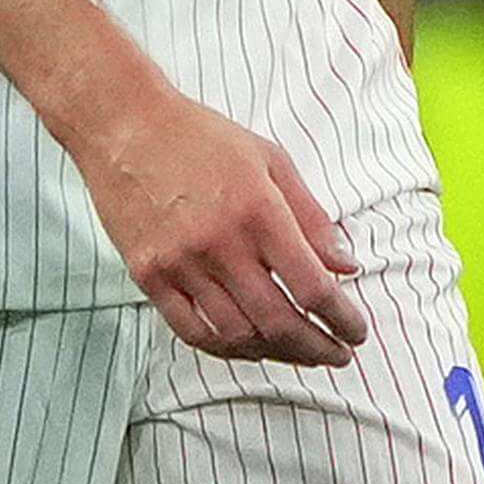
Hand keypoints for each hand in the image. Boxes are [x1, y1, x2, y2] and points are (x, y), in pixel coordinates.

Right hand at [70, 87, 369, 364]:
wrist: (126, 127)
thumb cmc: (203, 138)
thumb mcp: (273, 160)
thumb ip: (312, 216)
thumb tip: (347, 264)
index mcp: (260, 211)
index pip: (312, 285)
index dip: (341, 318)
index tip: (356, 332)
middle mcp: (221, 245)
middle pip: (278, 320)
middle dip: (316, 347)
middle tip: (337, 356)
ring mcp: (181, 265)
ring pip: (237, 334)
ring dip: (275, 353)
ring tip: (299, 352)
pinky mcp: (149, 277)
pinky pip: (192, 331)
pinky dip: (226, 348)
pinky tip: (249, 347)